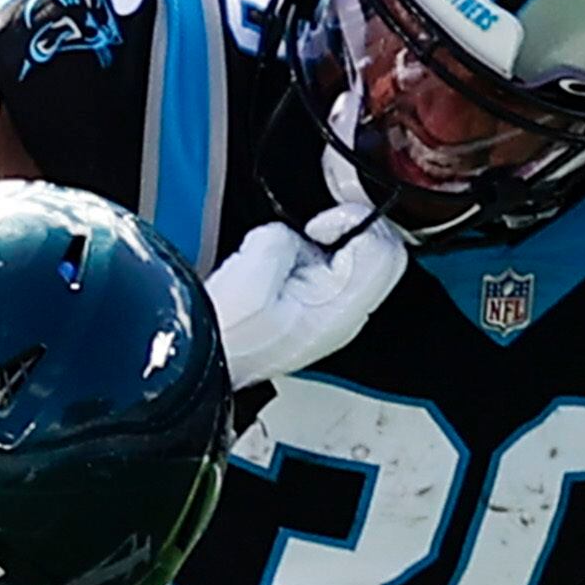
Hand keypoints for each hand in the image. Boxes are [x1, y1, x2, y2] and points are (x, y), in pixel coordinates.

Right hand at [206, 203, 406, 389]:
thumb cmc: (224, 334)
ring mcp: (332, 313)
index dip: (353, 221)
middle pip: (381, 251)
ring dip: (332, 240)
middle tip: (315, 225)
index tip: (317, 225)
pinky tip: (287, 262)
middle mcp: (345, 315)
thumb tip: (295, 234)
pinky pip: (334, 268)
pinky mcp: (315, 308)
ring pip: (360, 257)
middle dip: (350, 226)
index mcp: (340, 310)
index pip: (382, 249)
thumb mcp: (252, 272)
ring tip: (294, 249)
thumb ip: (284, 239)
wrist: (202, 363)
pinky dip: (317, 253)